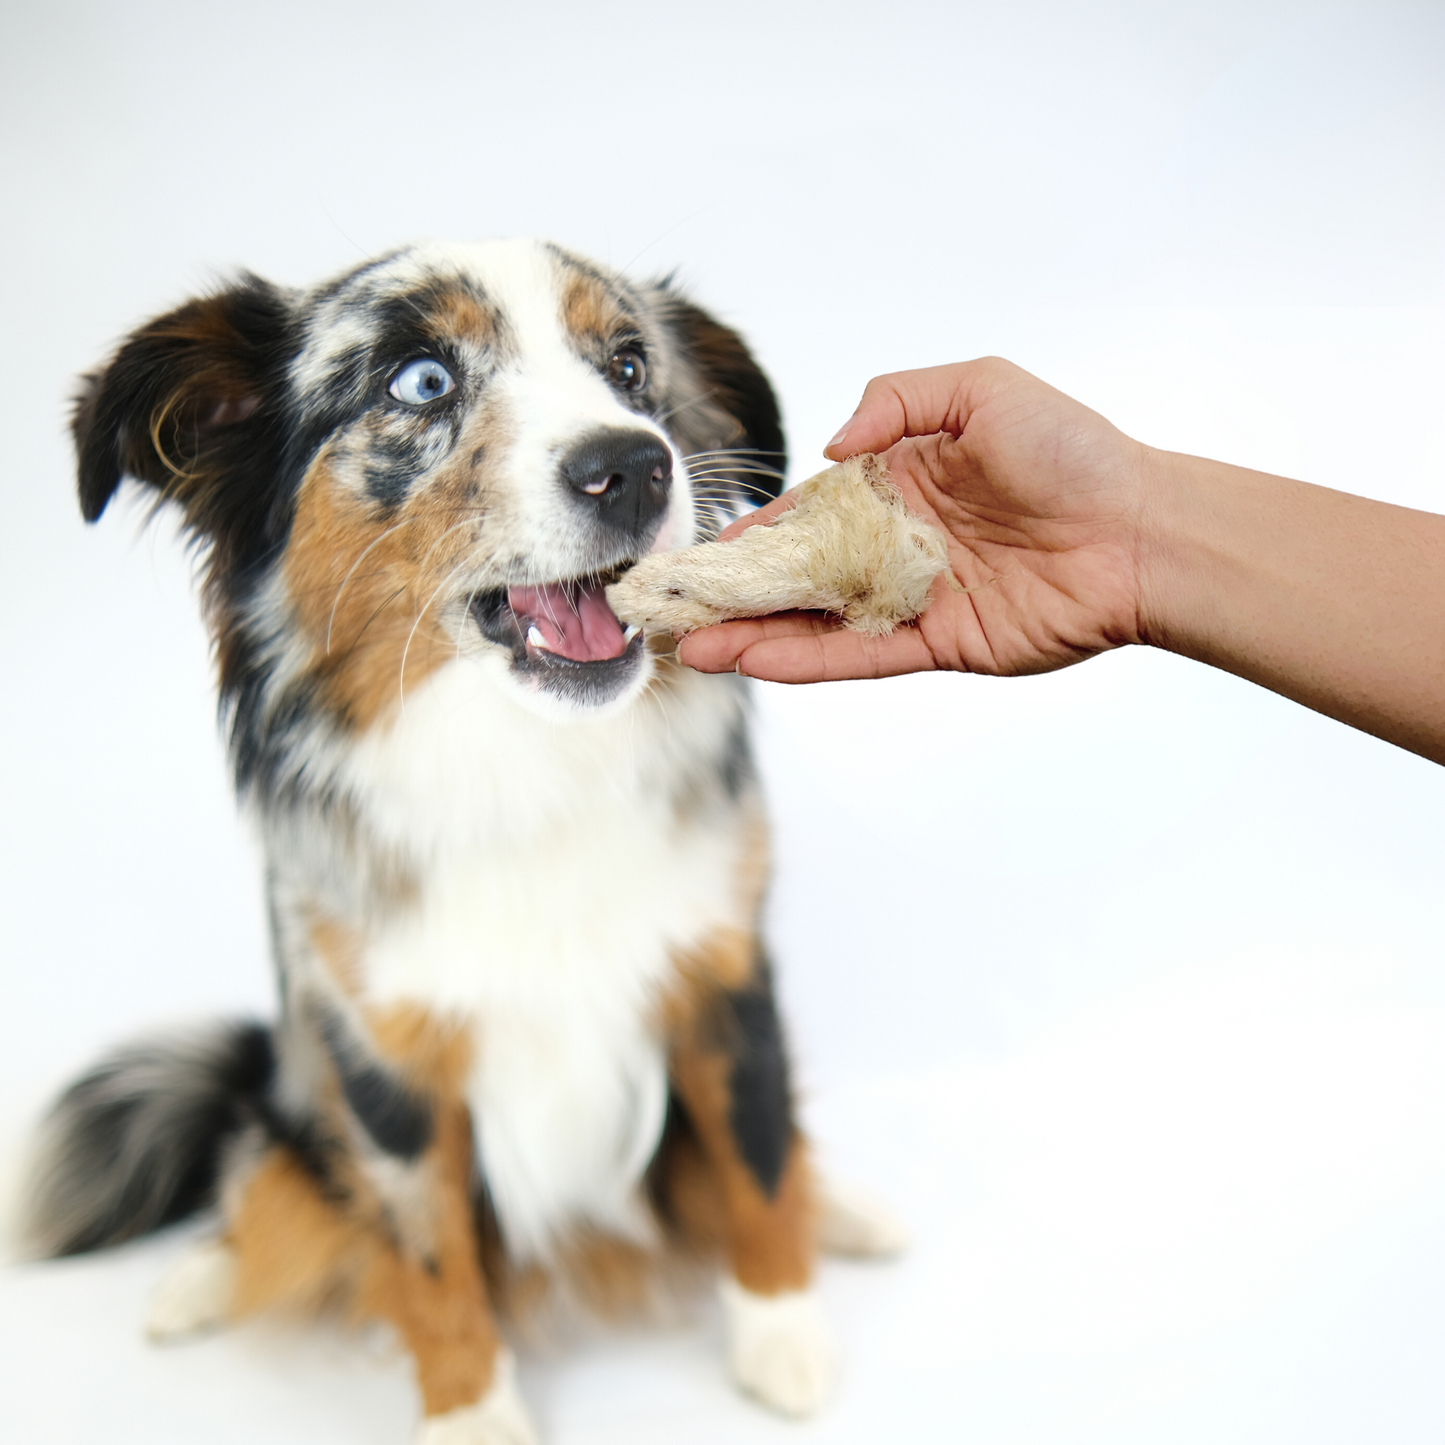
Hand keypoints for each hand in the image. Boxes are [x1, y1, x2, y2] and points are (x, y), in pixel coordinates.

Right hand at [679, 357, 1149, 681]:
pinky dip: (805, 659)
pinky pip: (857, 654)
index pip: (807, 511)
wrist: (1141, 530)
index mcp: (898, 482)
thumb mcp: (981, 389)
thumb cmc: (1073, 451)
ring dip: (754, 634)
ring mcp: (911, 597)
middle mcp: (895, 543)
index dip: (753, 533)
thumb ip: (896, 402)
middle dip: (735, 593)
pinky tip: (754, 660)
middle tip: (674, 608)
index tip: (700, 552)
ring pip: (815, 621)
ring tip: (693, 645)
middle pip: (797, 573)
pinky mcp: (936, 643)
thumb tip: (828, 448)